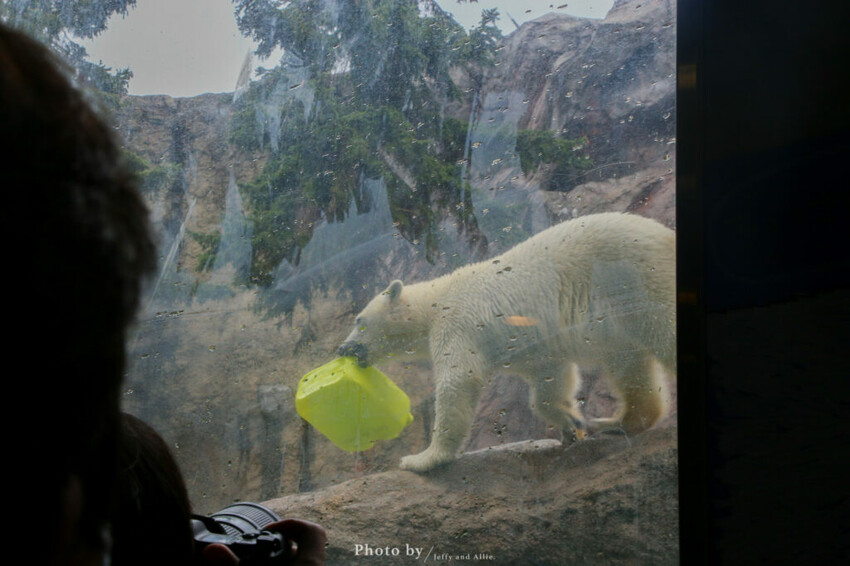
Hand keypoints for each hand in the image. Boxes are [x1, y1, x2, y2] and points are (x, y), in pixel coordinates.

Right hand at [200, 518, 325, 564]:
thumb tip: (212, 550)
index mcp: (309, 563)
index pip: (312, 530)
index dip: (288, 524)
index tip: (267, 532)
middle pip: (305, 544)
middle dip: (281, 542)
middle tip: (260, 548)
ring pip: (301, 559)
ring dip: (281, 556)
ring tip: (260, 559)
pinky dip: (285, 565)